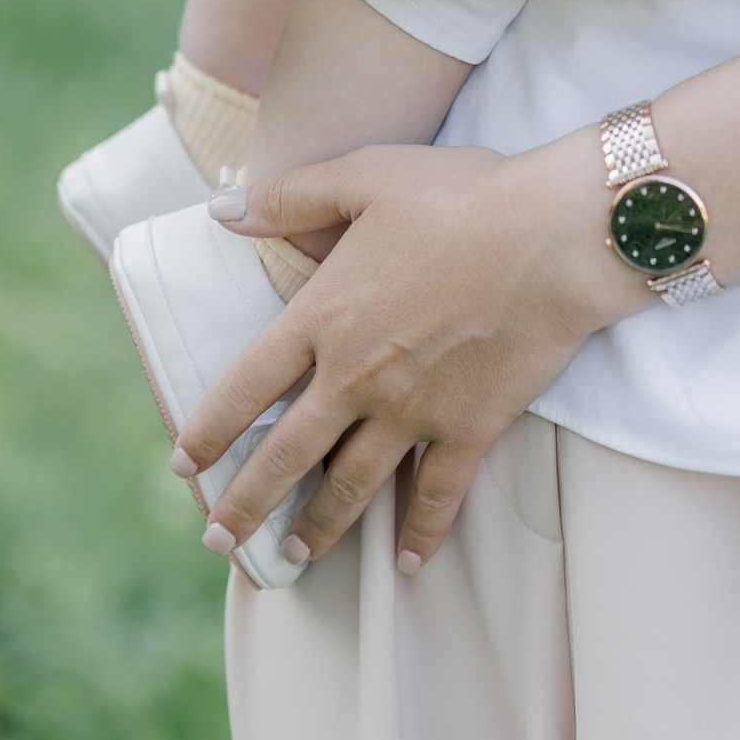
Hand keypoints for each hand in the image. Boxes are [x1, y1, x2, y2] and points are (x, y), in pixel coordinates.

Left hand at [173, 136, 644, 574]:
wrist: (554, 236)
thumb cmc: (463, 195)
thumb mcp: (369, 175)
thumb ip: (292, 196)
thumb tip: (222, 211)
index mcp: (325, 317)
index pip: (247, 385)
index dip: (209, 428)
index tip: (185, 464)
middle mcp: (357, 377)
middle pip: (286, 455)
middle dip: (246, 502)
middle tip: (218, 539)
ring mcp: (413, 411)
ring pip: (350, 486)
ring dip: (317, 526)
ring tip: (292, 554)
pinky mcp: (469, 429)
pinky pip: (436, 495)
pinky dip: (421, 534)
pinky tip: (409, 564)